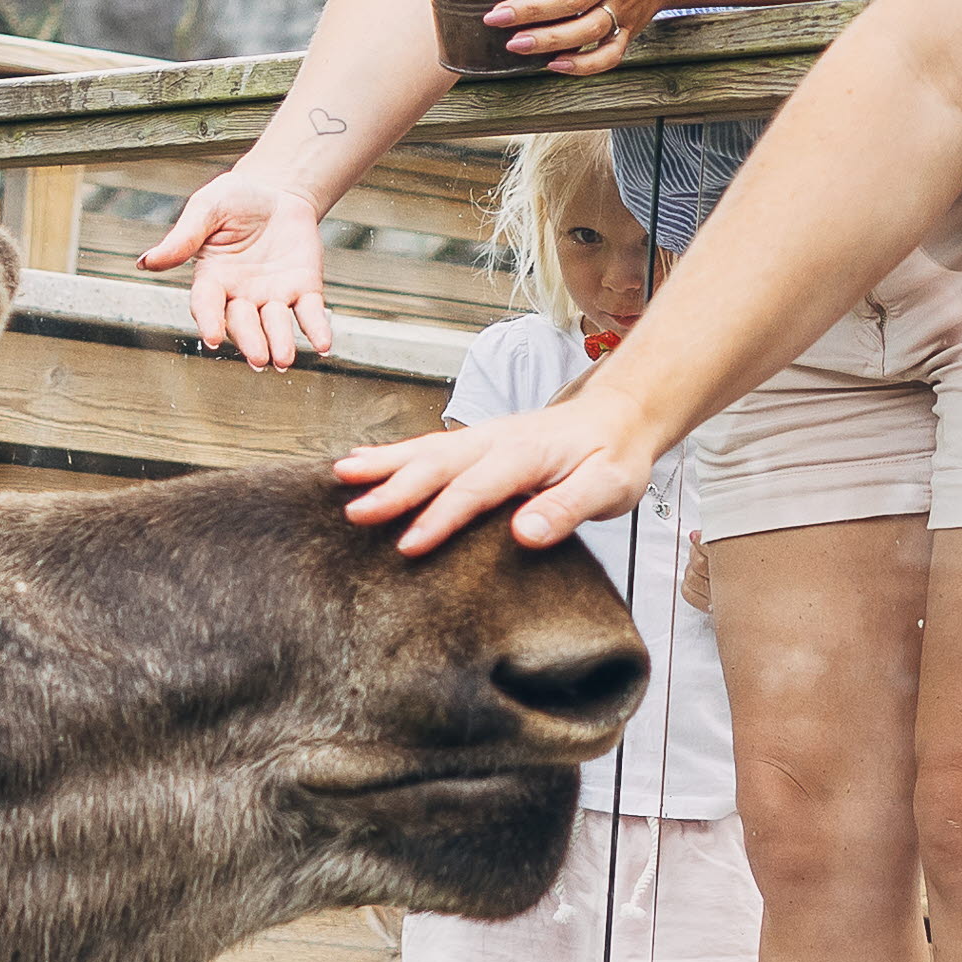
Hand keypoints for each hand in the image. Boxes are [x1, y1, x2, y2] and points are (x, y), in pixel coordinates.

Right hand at [141, 162, 329, 368]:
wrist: (277, 191)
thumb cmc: (234, 199)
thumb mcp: (206, 209)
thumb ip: (183, 237)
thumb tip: (145, 262)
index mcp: (212, 278)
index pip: (207, 305)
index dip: (209, 321)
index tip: (212, 339)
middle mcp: (241, 295)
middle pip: (243, 323)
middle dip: (251, 340)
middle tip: (258, 358)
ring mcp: (274, 295)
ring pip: (276, 324)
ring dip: (281, 342)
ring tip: (284, 359)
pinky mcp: (304, 288)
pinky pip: (310, 313)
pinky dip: (317, 329)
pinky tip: (323, 343)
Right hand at [336, 387, 654, 556]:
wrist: (621, 416)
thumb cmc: (614, 456)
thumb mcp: (609, 486)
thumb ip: (568, 508)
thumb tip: (525, 533)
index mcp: (526, 454)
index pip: (475, 489)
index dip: (440, 518)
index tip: (407, 545)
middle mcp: (496, 440)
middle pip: (438, 464)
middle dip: (394, 488)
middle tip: (354, 512)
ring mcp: (483, 437)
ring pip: (425, 449)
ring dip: (383, 463)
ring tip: (341, 476)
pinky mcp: (477, 441)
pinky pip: (428, 446)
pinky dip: (393, 454)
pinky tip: (364, 461)